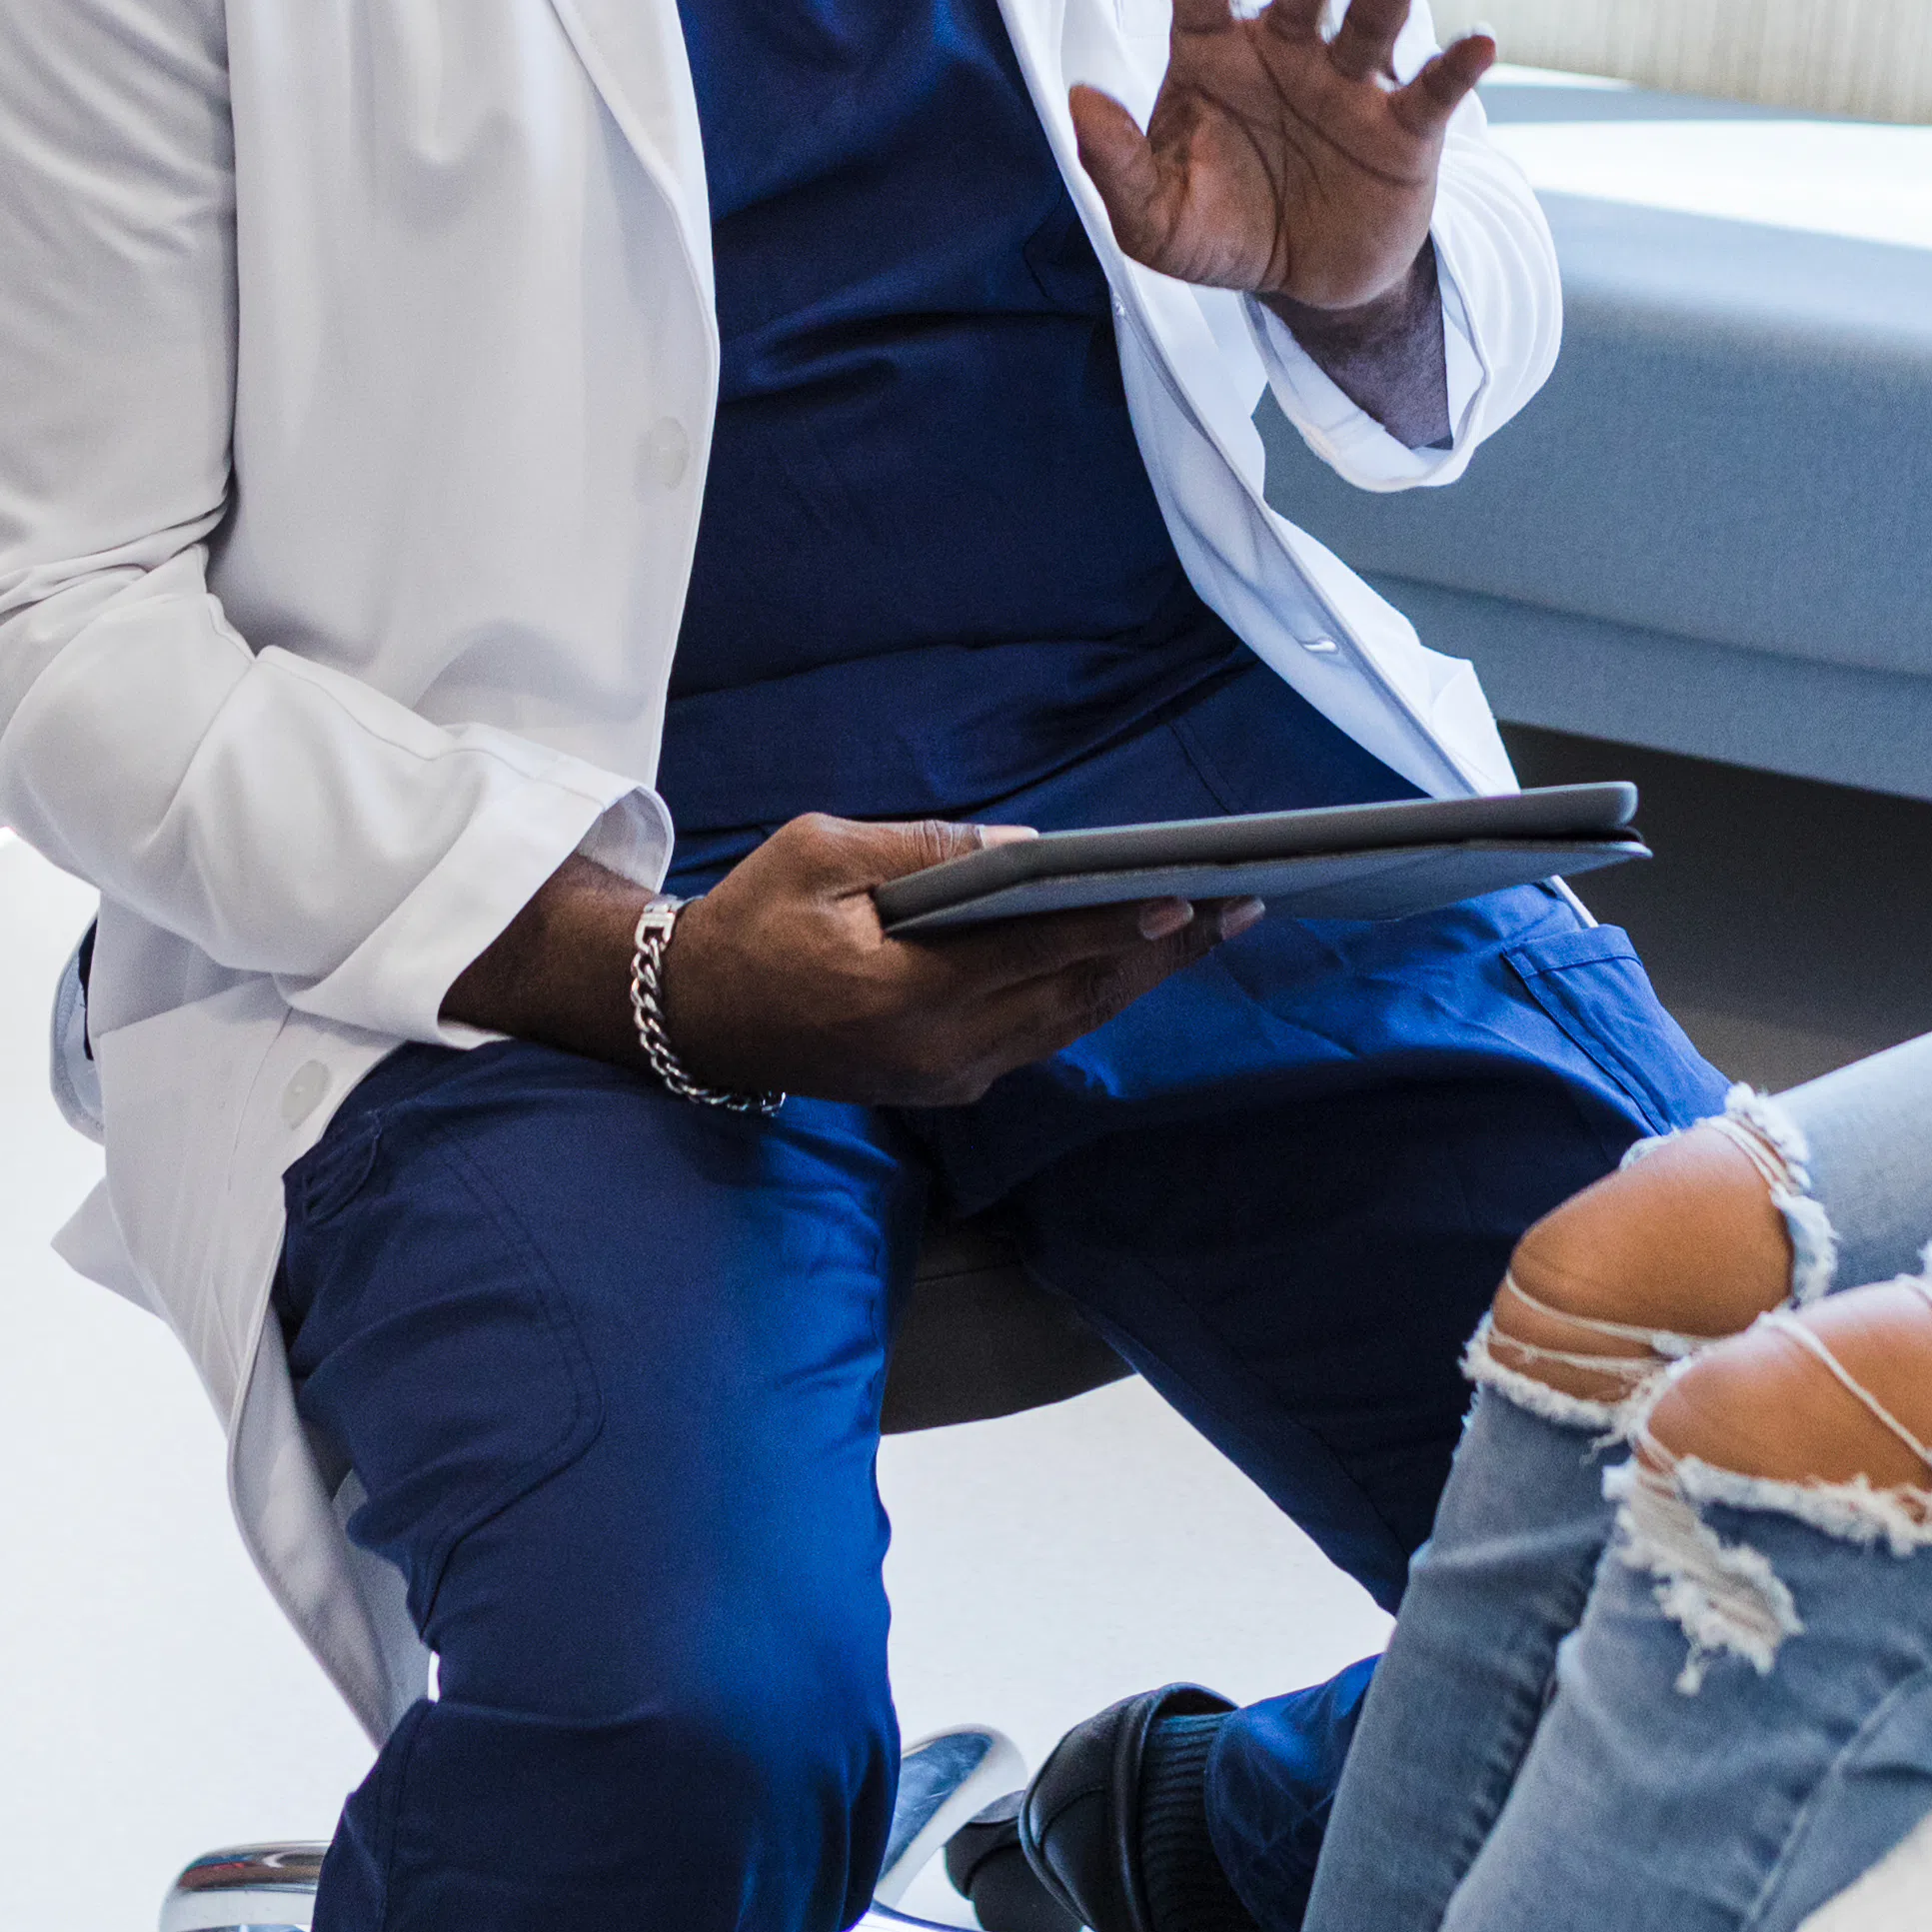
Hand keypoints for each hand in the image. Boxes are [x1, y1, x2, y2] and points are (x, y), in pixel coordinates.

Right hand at [470, 817, 1251, 1115]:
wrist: (696, 1018)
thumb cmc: (753, 919)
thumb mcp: (821, 852)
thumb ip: (924, 849)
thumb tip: (1024, 848)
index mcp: (903, 991)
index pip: (1035, 952)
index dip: (1115, 926)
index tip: (1183, 900)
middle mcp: (939, 1049)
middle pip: (1074, 997)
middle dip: (1161, 953)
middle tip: (1236, 906)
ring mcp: (947, 1076)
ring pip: (1068, 1025)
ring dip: (1142, 979)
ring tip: (1209, 930)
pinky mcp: (947, 1083)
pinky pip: (1040, 1039)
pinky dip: (1093, 998)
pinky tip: (1133, 961)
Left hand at [1066, 0, 1499, 319]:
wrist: (1305, 282)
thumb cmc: (1222, 229)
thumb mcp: (1155, 218)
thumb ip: (1115, 163)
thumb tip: (1080, 100)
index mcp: (1216, 57)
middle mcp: (1286, 53)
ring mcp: (1349, 85)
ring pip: (1372, 22)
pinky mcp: (1404, 129)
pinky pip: (1432, 90)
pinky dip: (1457, 66)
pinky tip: (1481, 41)